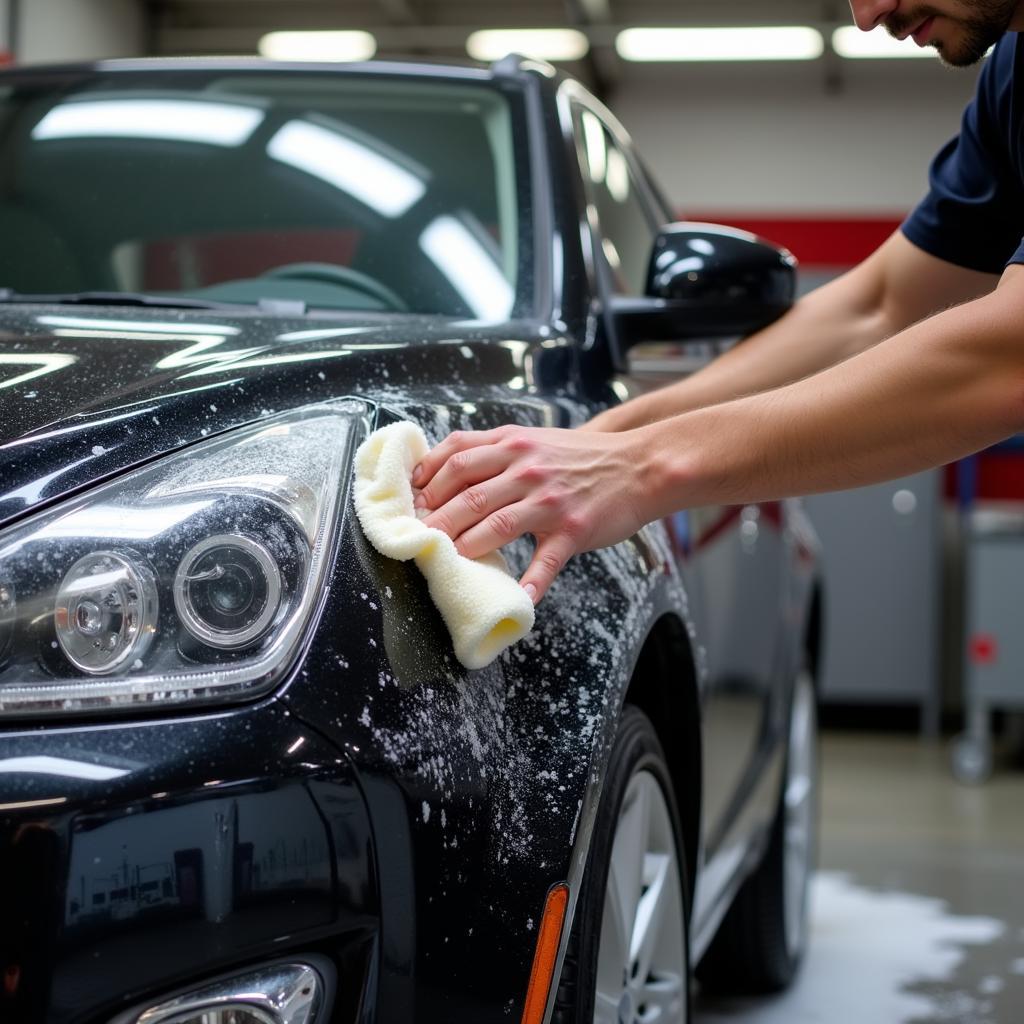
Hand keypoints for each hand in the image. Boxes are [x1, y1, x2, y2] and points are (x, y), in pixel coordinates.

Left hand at [413, 424, 653, 603]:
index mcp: (512, 445)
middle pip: (468, 493)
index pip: (456, 458)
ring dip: (466, 545)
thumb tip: (443, 468)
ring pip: (497, 523)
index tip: (411, 503)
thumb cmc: (581, 457)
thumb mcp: (532, 439)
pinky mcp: (573, 528)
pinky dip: (530, 582)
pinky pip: (546, 560)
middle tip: (418, 539)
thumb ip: (492, 450)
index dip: (427, 482)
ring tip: (447, 562)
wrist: (639, 465)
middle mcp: (527, 468)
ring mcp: (550, 499)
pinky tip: (518, 599)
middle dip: (436, 520)